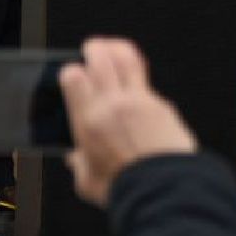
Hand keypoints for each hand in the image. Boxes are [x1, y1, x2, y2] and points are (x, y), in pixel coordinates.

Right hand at [59, 38, 195, 207]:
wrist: (164, 188)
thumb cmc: (125, 187)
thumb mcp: (87, 180)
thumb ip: (80, 164)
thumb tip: (77, 159)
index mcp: (89, 121)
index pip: (74, 77)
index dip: (71, 71)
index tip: (71, 73)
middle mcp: (114, 104)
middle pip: (102, 59)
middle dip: (94, 48)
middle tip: (91, 47)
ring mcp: (141, 101)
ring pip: (129, 60)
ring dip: (118, 48)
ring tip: (113, 47)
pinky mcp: (163, 105)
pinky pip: (148, 83)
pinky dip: (139, 78)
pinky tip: (136, 85)